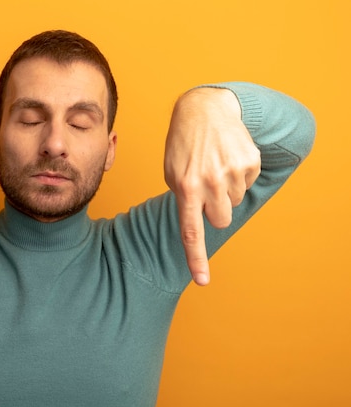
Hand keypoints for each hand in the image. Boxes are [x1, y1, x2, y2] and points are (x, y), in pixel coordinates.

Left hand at [164, 87, 260, 284]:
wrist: (204, 109)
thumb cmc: (183, 145)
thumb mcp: (172, 171)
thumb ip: (184, 198)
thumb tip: (201, 220)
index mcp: (185, 187)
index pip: (191, 230)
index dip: (196, 257)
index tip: (202, 280)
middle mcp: (209, 182)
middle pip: (222, 219)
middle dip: (216, 210)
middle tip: (207, 187)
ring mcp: (232, 171)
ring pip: (236, 201)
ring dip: (227, 188)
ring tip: (215, 164)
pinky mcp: (250, 161)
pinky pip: (248, 182)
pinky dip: (240, 173)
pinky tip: (227, 155)